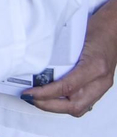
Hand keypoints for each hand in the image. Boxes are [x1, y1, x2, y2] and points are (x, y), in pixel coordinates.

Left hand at [25, 0, 116, 115]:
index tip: (29, 93)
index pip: (67, 87)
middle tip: (30, 98)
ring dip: (57, 108)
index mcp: (94, 66)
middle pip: (74, 105)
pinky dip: (67, 105)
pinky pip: (84, 103)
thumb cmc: (95, 28)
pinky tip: (53, 99)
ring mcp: (103, 85)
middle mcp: (101, 80)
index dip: (45, 93)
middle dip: (49, 106)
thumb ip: (58, 52)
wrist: (115, 28)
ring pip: (80, 108)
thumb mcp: (74, 37)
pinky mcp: (101, 87)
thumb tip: (33, 63)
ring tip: (39, 100)